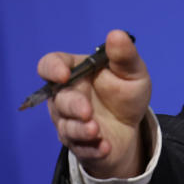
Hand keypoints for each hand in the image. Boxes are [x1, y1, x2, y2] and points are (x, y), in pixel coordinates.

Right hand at [39, 30, 151, 178]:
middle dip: (72, 105)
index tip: (64, 74)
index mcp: (75, 73)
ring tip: (96, 131)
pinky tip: (105, 146)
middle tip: (87, 111)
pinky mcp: (78, 144)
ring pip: (66, 126)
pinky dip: (93, 149)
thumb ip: (124, 56)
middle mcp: (65, 97)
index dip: (52, 68)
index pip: (50, 65)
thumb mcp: (133, 72)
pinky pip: (80, 148)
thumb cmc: (126, 92)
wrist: (132, 125)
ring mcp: (69, 121)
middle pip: (58, 99)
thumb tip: (116, 35)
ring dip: (80, 129)